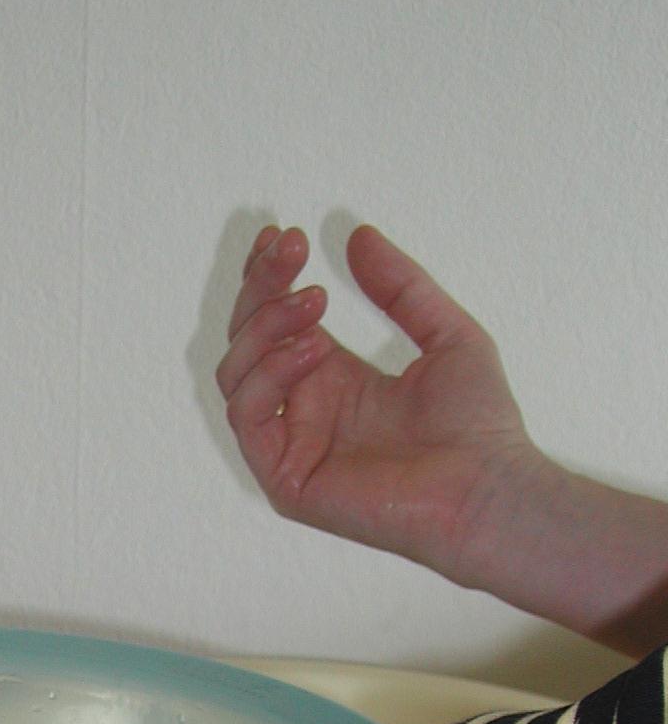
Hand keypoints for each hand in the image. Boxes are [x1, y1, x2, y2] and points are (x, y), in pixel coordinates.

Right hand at [215, 223, 536, 583]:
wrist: (488, 489)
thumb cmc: (479, 426)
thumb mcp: (446, 333)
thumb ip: (401, 287)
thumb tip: (357, 234)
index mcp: (333, 379)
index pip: (276, 324)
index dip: (269, 278)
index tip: (281, 234)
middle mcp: (305, 410)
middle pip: (246, 341)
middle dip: (260, 289)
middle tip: (290, 247)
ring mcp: (291, 447)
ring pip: (236, 375)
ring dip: (264, 327)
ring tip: (313, 302)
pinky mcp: (286, 480)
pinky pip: (249, 417)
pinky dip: (269, 375)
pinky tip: (312, 349)